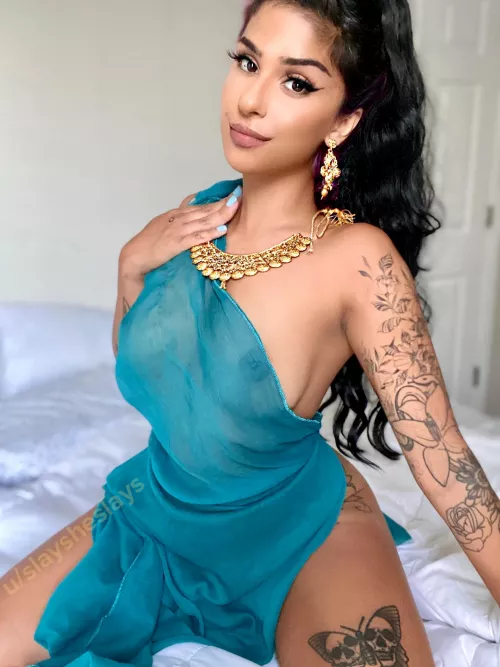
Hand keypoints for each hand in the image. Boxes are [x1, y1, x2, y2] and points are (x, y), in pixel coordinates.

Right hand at [119, 186, 241, 278]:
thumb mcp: (164, 224)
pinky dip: (209, 233)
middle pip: (205, 210)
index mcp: (176, 215)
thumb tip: (191, 202)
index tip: (234, 194)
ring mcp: (177, 231)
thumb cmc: (149, 243)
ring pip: (203, 221)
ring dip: (220, 214)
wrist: (134, 256)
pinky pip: (196, 237)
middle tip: (240, 195)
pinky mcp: (175, 244)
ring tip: (235, 207)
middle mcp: (178, 220)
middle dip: (224, 203)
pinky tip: (221, 230)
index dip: (218, 201)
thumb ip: (179, 214)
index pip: (201, 206)